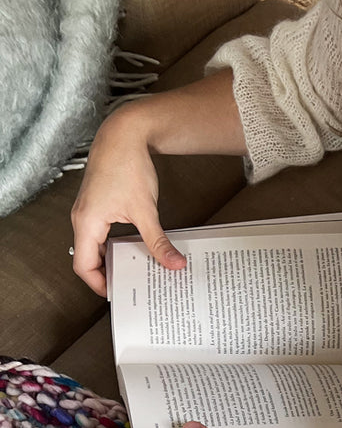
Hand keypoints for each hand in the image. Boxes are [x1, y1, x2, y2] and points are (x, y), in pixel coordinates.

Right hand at [70, 105, 184, 296]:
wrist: (124, 133)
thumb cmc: (127, 165)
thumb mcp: (145, 210)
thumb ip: (158, 241)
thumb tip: (173, 264)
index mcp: (87, 223)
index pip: (83, 266)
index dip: (100, 284)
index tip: (120, 294)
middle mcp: (82, 219)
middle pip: (88, 259)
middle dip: (109, 275)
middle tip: (133, 287)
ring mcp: (88, 212)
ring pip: (96, 247)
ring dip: (114, 260)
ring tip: (137, 272)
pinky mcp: (98, 205)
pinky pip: (102, 234)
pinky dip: (116, 246)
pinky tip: (136, 250)